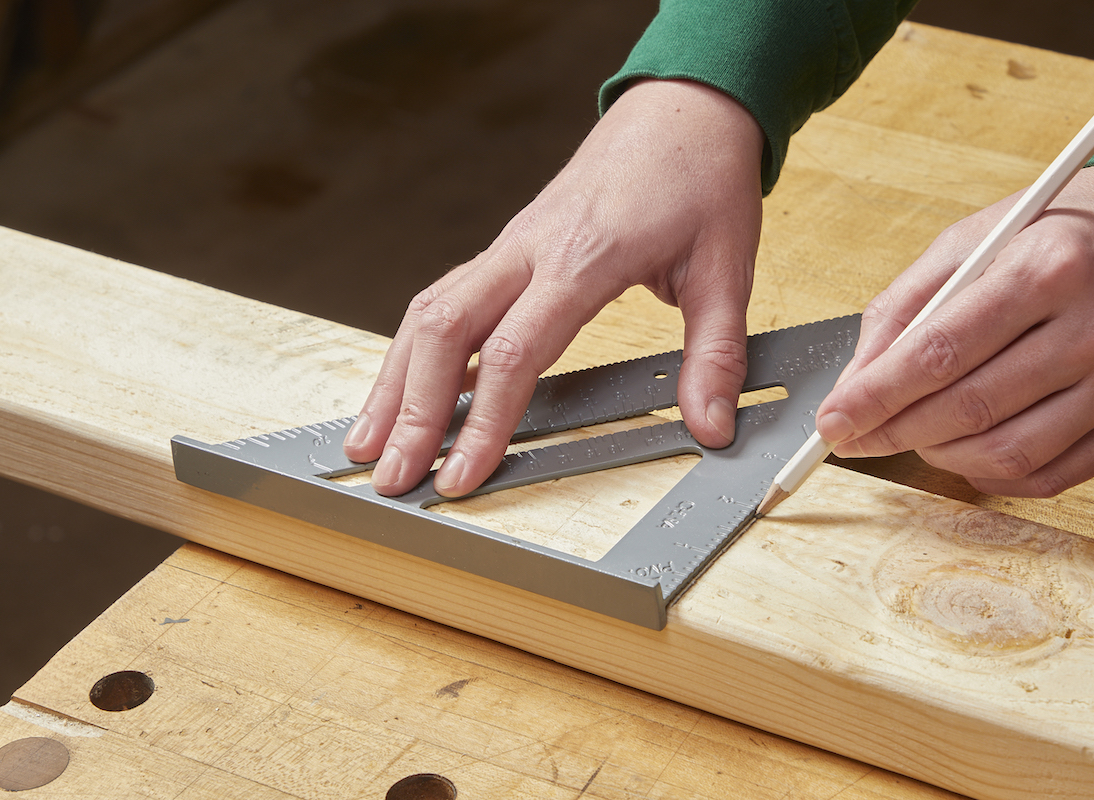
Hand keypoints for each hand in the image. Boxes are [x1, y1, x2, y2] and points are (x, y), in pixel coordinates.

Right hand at [343, 79, 765, 496]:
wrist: (681, 108)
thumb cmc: (699, 178)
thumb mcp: (726, 268)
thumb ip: (715, 353)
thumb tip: (713, 426)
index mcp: (582, 257)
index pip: (512, 351)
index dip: (481, 420)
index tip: (462, 475)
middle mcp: (529, 249)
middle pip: (443, 331)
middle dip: (410, 412)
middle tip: (391, 476)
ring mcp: (510, 245)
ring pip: (427, 312)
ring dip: (393, 381)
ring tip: (367, 441)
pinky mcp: (508, 247)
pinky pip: (445, 298)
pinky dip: (415, 348)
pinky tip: (404, 388)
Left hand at [816, 166, 1093, 496]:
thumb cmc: (1053, 234)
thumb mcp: (968, 242)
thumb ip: (903, 309)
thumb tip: (855, 382)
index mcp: (1050, 267)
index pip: (940, 352)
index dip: (876, 396)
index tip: (833, 421)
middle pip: (969, 408)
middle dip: (895, 430)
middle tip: (857, 434)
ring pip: (1006, 453)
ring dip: (938, 455)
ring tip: (912, 434)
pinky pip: (1048, 477)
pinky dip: (989, 474)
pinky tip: (964, 451)